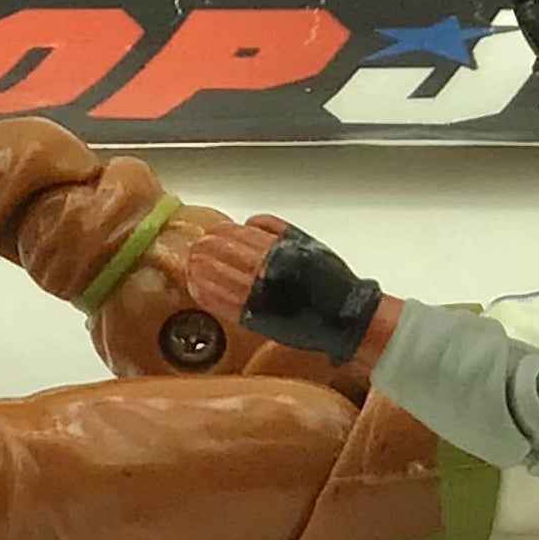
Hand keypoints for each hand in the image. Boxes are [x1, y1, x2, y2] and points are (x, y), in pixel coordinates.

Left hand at [186, 216, 391, 366]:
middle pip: (224, 253)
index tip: (212, 233)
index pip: (238, 235)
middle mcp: (267, 269)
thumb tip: (249, 222)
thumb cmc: (332, 283)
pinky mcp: (255, 317)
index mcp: (279, 249)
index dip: (221, 234)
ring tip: (194, 264)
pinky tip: (197, 287)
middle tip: (198, 248)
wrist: (345, 317)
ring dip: (202, 268)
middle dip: (207, 248)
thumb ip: (277, 229)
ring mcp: (259, 293)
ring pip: (219, 275)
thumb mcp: (308, 242)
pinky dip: (207, 293)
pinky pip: (223, 302)